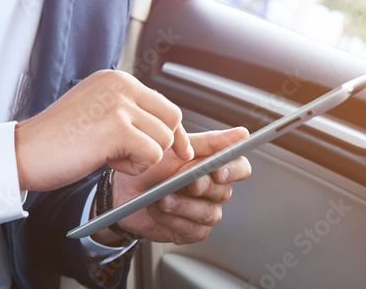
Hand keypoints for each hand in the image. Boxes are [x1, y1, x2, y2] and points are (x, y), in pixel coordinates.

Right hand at [14, 70, 192, 191]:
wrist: (24, 152)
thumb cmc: (56, 138)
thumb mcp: (97, 111)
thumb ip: (127, 111)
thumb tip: (168, 126)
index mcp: (116, 78)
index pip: (164, 103)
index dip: (171, 131)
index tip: (179, 149)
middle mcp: (120, 84)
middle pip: (171, 119)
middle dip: (159, 144)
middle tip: (130, 156)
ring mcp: (119, 104)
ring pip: (163, 139)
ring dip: (142, 157)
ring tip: (109, 156)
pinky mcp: (116, 128)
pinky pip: (151, 155)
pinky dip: (134, 167)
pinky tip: (107, 162)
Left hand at [94, 128, 252, 245]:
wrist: (124, 191)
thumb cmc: (151, 167)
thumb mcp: (177, 148)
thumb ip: (210, 142)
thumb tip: (242, 134)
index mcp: (213, 166)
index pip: (240, 168)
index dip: (233, 171)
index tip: (218, 172)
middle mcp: (213, 190)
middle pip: (224, 191)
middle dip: (203, 187)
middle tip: (187, 183)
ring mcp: (204, 211)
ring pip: (209, 212)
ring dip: (184, 205)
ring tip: (163, 197)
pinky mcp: (192, 231)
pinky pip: (193, 229)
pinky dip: (174, 220)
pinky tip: (159, 210)